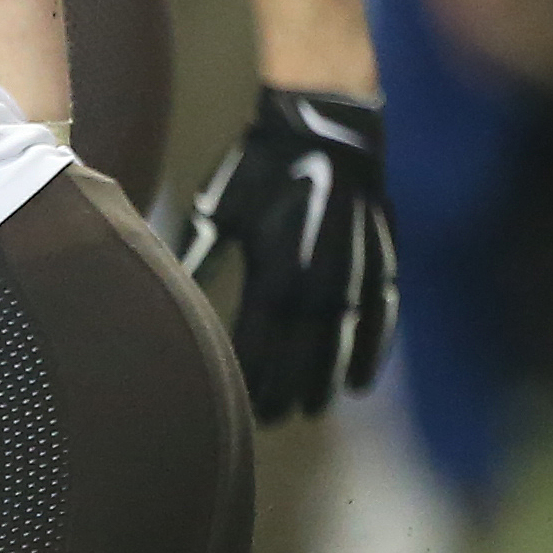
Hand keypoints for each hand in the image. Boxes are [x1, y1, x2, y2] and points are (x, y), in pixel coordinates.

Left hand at [174, 87, 397, 422]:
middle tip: (272, 420)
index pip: (261, 339)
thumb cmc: (259, 170)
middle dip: (287, 386)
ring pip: (342, 342)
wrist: (323, 132)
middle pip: (302, 351)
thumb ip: (199, 255)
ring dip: (326, 378)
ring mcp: (354, 275)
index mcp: (274, 270)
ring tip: (311, 410)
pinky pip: (380, 318)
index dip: (253, 374)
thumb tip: (171, 288)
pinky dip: (373, 350)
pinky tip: (360, 380)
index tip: (241, 402)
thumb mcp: (216, 208)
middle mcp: (318, 281)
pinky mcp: (381, 263)